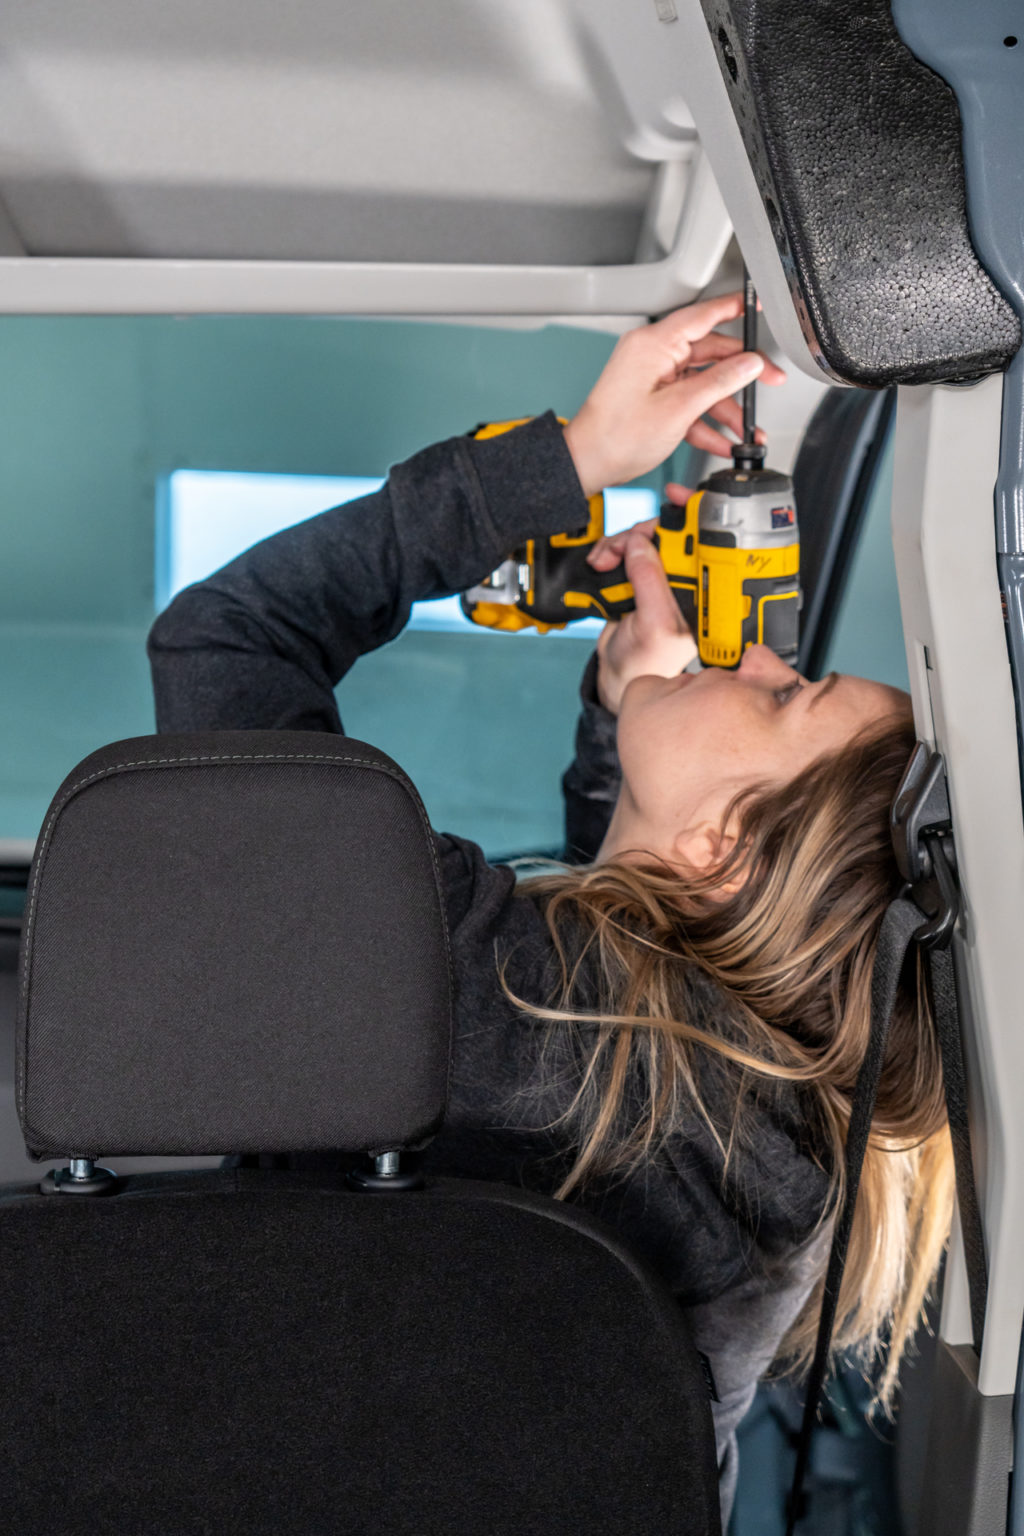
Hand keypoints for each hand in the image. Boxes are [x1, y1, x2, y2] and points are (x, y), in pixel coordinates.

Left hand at [562, 293, 785, 496]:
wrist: (588, 463)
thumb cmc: (616, 436)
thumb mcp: (678, 409)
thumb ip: (719, 383)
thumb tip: (748, 364)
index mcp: (654, 344)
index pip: (703, 314)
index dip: (735, 308)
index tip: (759, 307)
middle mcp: (653, 354)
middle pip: (709, 352)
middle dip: (741, 374)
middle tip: (769, 382)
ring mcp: (653, 376)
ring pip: (702, 382)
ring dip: (726, 407)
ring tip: (747, 429)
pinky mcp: (653, 397)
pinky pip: (688, 401)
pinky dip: (705, 421)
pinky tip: (723, 440)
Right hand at [590, 497, 697, 714]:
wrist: (618, 672)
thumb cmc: (645, 662)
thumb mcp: (652, 625)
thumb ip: (650, 582)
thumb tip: (641, 544)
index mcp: (702, 594)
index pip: (705, 544)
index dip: (694, 514)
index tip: (677, 498)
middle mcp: (688, 582)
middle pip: (672, 532)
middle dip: (644, 530)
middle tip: (625, 544)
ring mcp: (663, 578)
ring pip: (645, 537)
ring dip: (620, 543)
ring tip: (607, 560)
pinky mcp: (640, 577)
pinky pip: (626, 548)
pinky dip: (611, 549)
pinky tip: (603, 561)